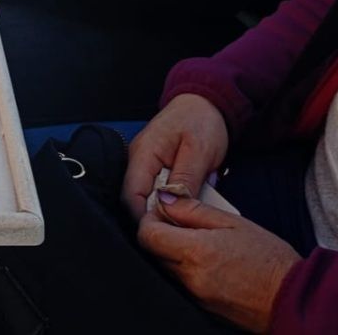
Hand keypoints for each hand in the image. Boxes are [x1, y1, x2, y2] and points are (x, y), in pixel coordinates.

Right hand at [122, 93, 230, 220]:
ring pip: (147, 198)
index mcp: (143, 153)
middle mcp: (138, 160)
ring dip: (166, 210)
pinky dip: (172, 201)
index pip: (130, 195)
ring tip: (185, 221)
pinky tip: (186, 206)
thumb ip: (185, 179)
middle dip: (155, 217)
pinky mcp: (157, 169)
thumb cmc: (202, 121)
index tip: (162, 235)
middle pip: (135, 200)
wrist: (207, 102)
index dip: (142, 219)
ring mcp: (145, 164)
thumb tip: (170, 206)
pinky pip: (158, 191)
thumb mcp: (199, 151)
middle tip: (178, 232)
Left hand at [137, 199, 296, 331]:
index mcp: (196, 252)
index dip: (150, 219)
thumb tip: (166, 200)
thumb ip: (194, 210)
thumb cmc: (268, 258)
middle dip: (162, 235)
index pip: (148, 235)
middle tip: (183, 224)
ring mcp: (195, 295)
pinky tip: (209, 263)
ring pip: (168, 269)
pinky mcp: (203, 307)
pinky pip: (183, 284)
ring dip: (175, 253)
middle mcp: (190, 277)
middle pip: (154, 253)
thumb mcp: (232, 222)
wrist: (292, 298)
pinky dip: (187, 270)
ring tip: (201, 243)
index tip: (163, 211)